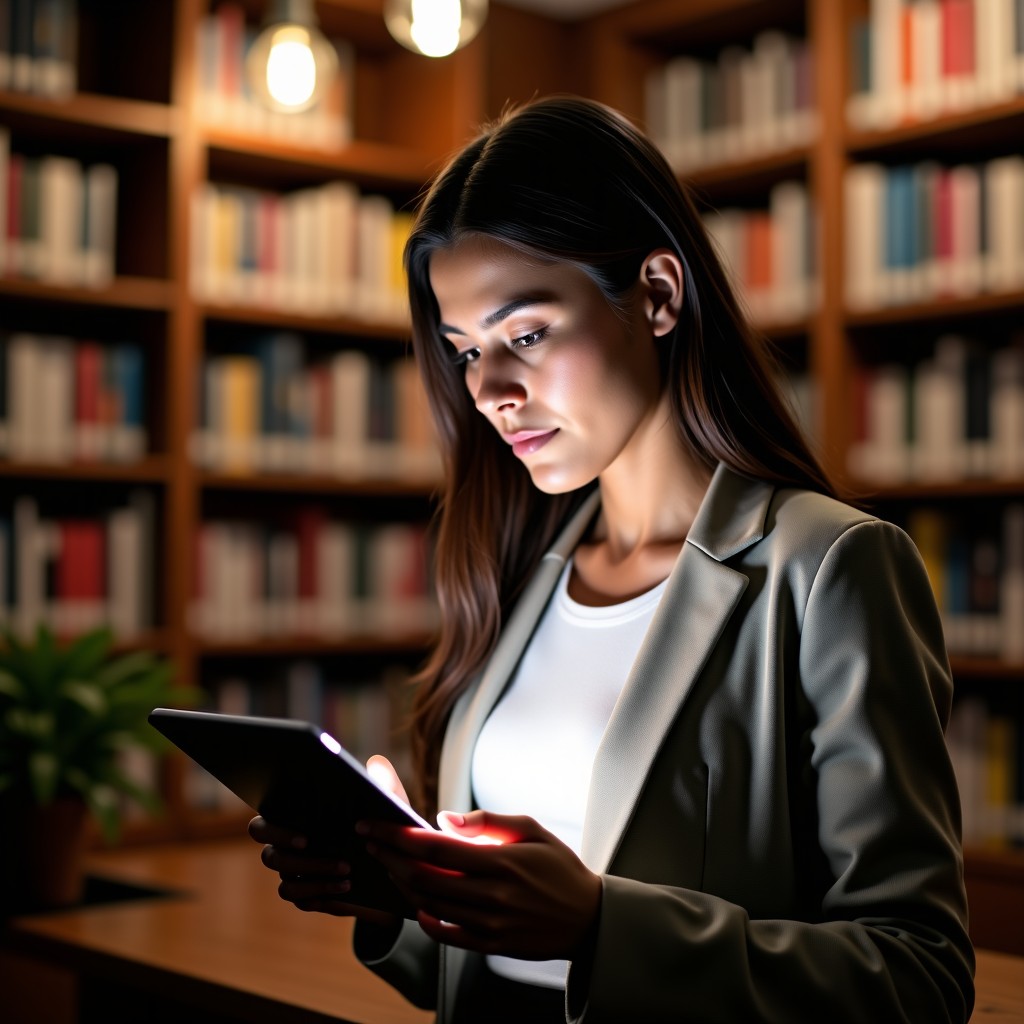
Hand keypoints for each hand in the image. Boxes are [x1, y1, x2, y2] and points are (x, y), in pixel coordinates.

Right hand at [247, 754, 409, 928]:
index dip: (274, 829)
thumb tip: (375, 763)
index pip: (262, 825)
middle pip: (268, 855)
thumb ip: (382, 782)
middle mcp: (288, 850)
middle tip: (309, 844)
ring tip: (346, 867)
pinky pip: (301, 899)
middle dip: (288, 853)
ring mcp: (295, 876)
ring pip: (286, 882)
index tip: (304, 833)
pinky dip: (322, 891)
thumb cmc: (381, 824)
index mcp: (296, 821)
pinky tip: (347, 885)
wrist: (394, 865)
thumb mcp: (387, 803)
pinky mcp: (308, 896)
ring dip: (314, 872)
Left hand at [360, 810, 601, 960]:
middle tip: (370, 841)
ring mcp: (490, 923)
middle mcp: (492, 894)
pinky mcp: (490, 944)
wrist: (588, 917)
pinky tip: (415, 900)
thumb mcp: (532, 829)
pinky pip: (446, 934)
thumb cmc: (558, 866)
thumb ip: (487, 820)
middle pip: (424, 876)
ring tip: (387, 864)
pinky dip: (424, 917)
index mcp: (501, 860)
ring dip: (402, 883)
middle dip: (390, 856)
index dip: (398, 836)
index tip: (375, 825)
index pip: (436, 847)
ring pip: (430, 903)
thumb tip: (444, 820)